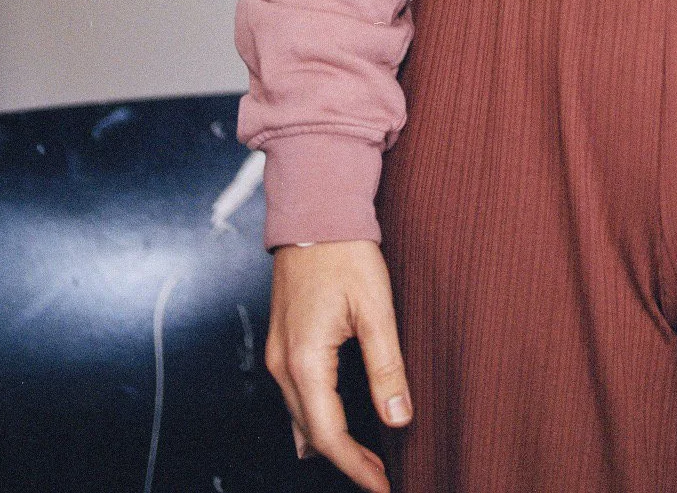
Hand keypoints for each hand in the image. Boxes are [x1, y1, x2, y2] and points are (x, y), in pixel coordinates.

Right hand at [266, 239, 412, 490]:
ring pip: (299, 418)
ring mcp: (277, 354)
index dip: (356, 467)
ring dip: (329, 442)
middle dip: (345, 460)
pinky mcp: (282, 343)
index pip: (329, 436)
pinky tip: (336, 422)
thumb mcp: (376, 309)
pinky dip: (315, 418)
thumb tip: (399, 420)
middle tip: (381, 476)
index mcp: (305, 362)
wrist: (315, 211)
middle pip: (310, 434)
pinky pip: (294, 397)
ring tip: (365, 458)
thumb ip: (387, 368)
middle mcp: (283, 365)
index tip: (383, 486)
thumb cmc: (346, 253)